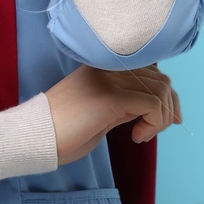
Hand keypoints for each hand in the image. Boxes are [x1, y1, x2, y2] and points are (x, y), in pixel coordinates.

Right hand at [43, 63, 181, 165]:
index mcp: (106, 67)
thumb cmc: (64, 132)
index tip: (168, 119)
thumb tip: (155, 108)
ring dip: (160, 118)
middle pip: (161, 79)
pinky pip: (152, 104)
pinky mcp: (111, 96)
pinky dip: (154, 124)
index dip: (166, 95)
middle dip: (168, 109)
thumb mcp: (102, 112)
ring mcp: (110, 78)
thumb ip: (125, 102)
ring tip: (141, 135)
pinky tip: (137, 136)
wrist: (36, 136)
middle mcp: (110, 67)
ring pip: (160, 90)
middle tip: (154, 130)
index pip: (151, 71)